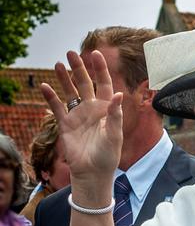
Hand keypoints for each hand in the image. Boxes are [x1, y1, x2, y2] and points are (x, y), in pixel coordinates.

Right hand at [40, 50, 122, 185]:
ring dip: (64, 79)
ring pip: (70, 92)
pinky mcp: (66, 124)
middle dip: (79, 68)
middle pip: (85, 83)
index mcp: (107, 109)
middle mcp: (92, 109)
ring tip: (57, 64)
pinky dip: (50, 97)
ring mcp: (78, 115)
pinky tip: (44, 86)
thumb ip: (115, 115)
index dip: (100, 69)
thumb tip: (118, 94)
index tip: (96, 53)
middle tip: (71, 53)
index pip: (104, 84)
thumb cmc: (108, 155)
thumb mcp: (115, 135)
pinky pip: (57, 107)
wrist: (93, 172)